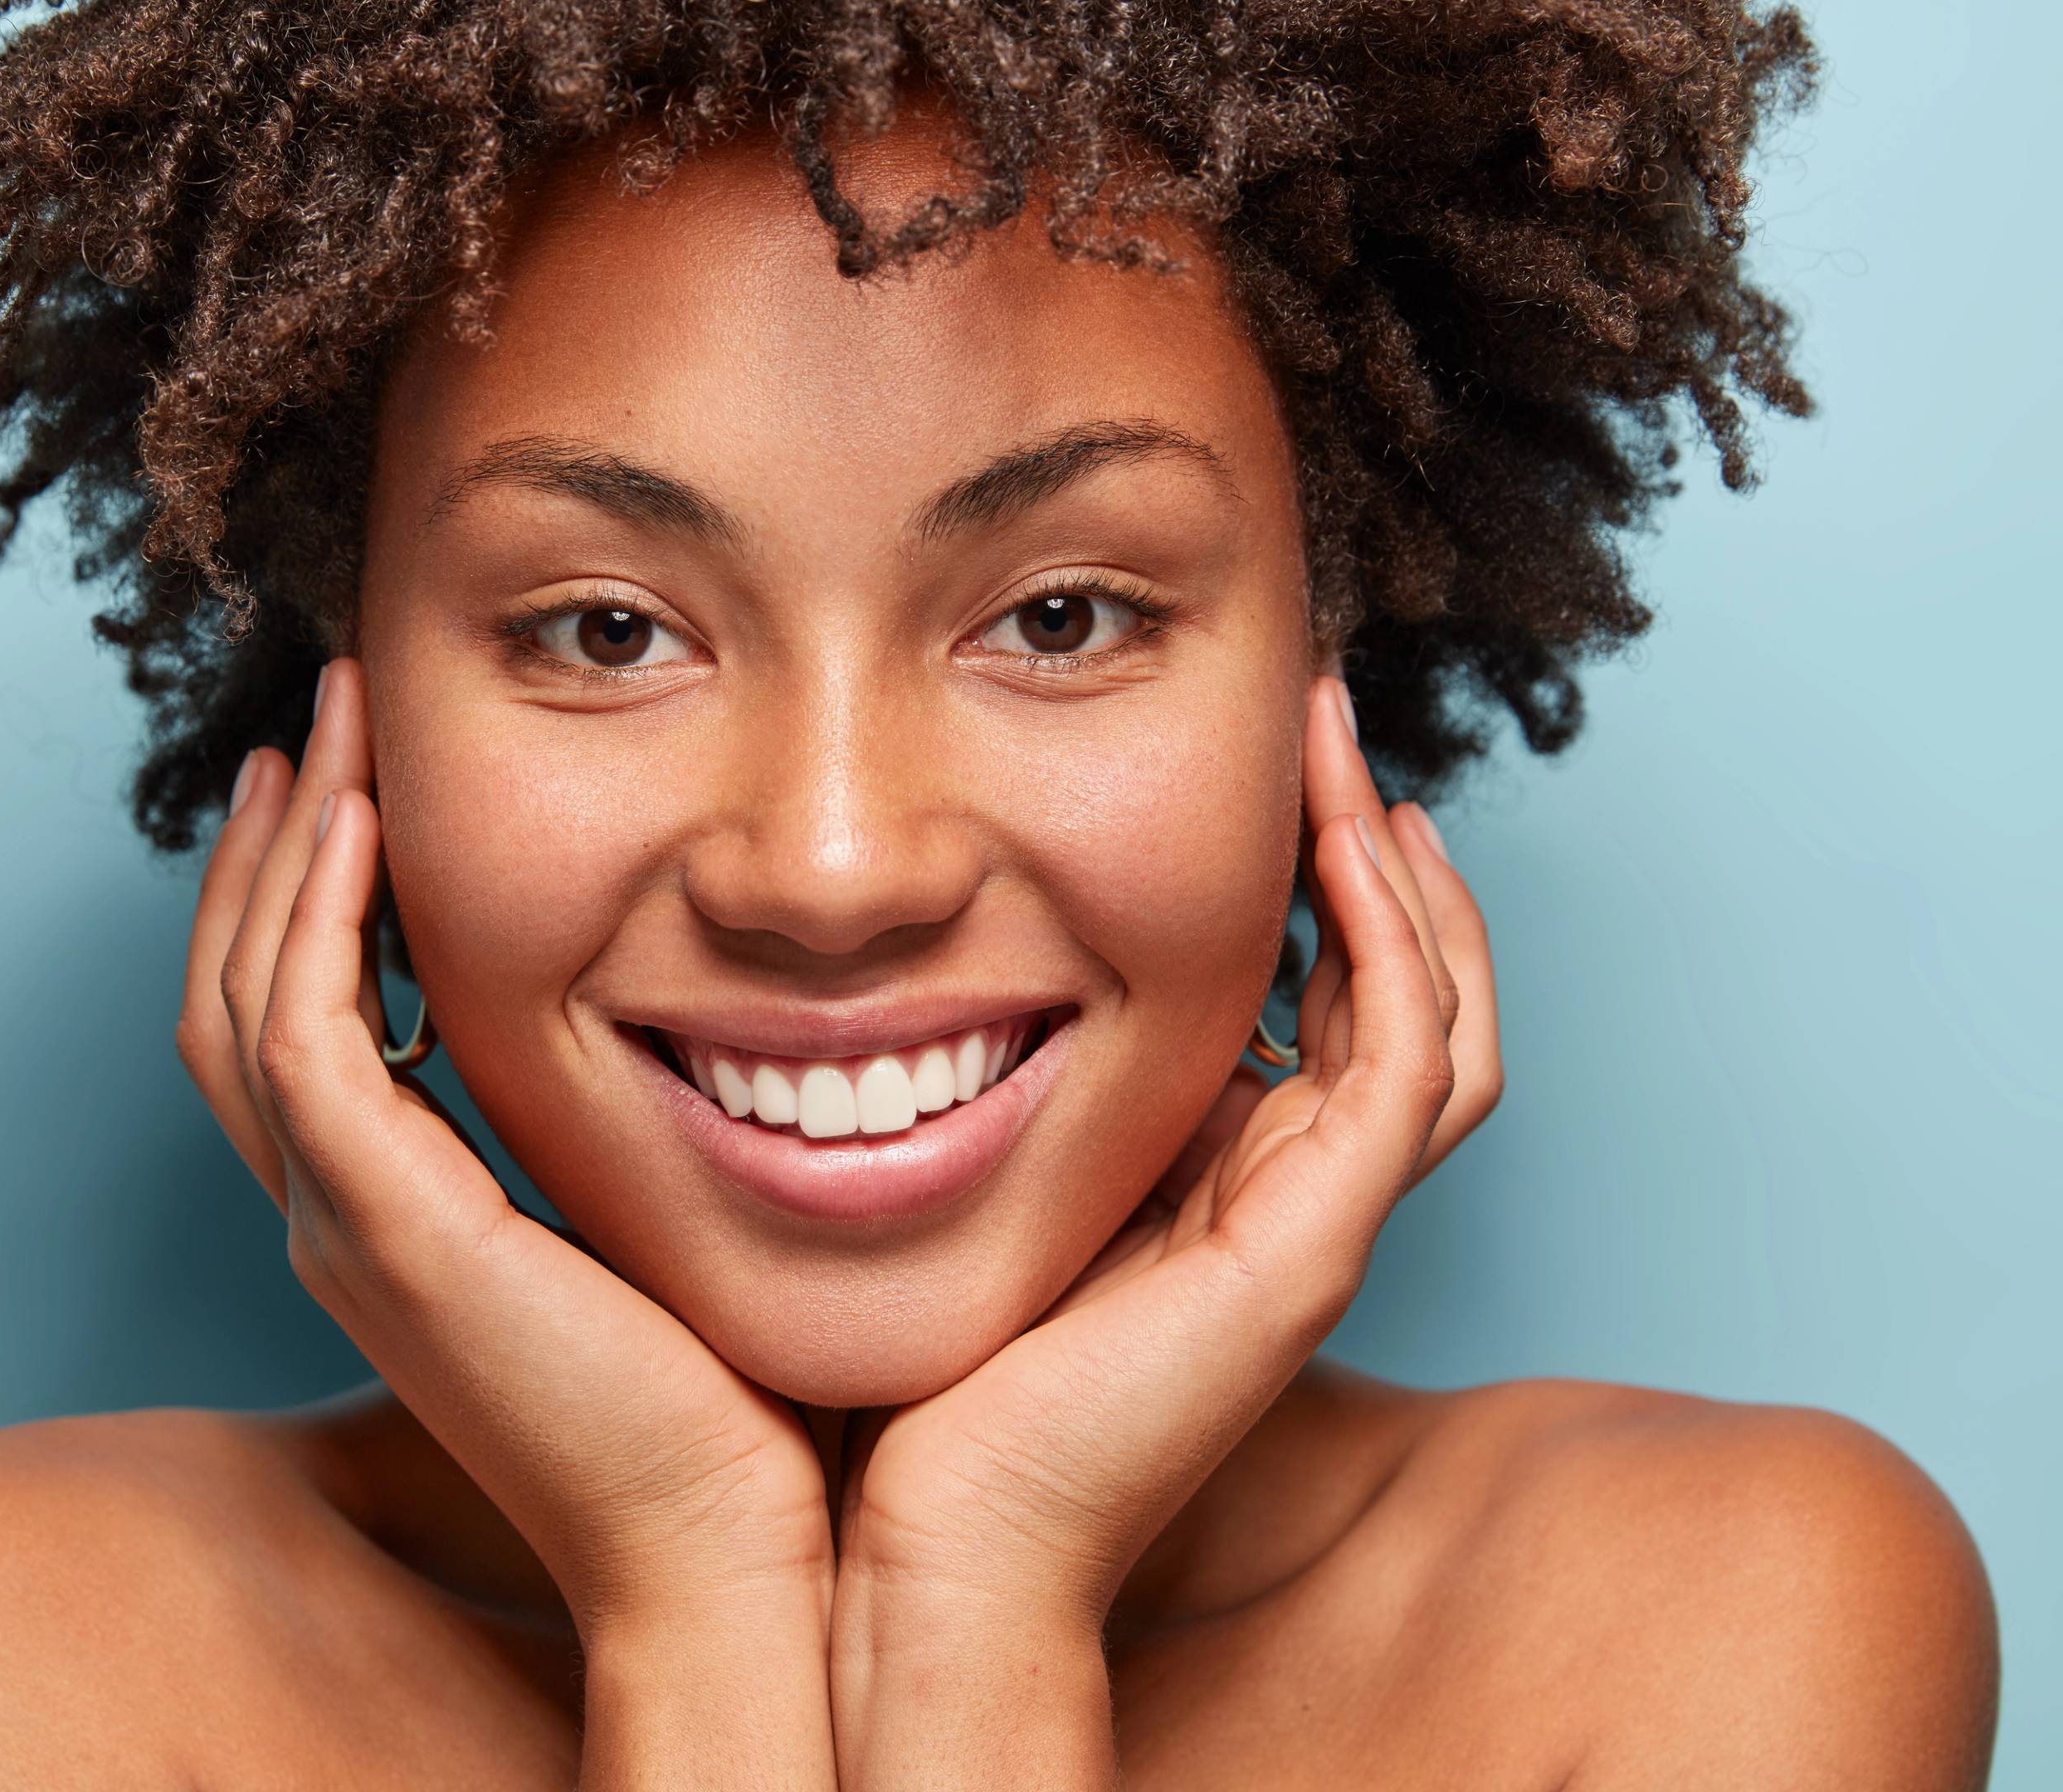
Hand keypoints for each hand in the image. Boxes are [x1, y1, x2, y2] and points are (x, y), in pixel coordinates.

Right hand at [178, 658, 835, 1785]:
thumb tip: (685, 1025)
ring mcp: (342, 1229)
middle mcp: (337, 1225)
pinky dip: (315, 916)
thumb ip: (615, 1133)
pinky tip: (367, 817)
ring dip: (282, 851)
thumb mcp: (648, 1227)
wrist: (730, 1554)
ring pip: (245, 998)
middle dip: (266, 851)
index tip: (352, 786)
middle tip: (315, 723)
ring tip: (328, 729)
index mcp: (388, 1230)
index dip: (299, 904)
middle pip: (231, 998)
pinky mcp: (385, 1226)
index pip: (290, 1035)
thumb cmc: (727, 1409)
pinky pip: (305, 1035)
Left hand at [825, 675, 1500, 1784]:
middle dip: (1375, 845)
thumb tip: (904, 957)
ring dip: (1399, 864)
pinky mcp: (1311, 1246)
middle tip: (1321, 713)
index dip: (1310, 878)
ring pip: (1434, 1010)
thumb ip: (987, 1084)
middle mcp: (1283, 1197)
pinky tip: (1345, 835)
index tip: (1249, 751)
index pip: (1320, 1002)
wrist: (929, 1542)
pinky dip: (1392, 935)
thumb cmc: (915, 1373)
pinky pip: (1405, 1054)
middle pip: (1404, 992)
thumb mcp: (962, 1175)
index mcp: (1215, 1181)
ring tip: (1340, 742)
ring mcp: (1313, 1222)